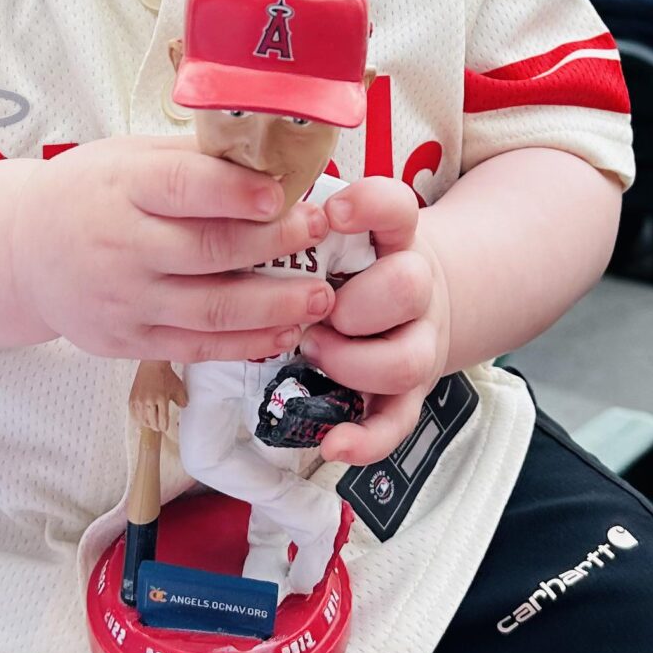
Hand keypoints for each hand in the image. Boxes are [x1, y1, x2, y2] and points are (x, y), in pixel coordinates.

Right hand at [8, 137, 336, 363]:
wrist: (22, 252)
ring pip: (210, 310)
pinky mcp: (127, 342)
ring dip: (274, 305)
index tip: (282, 193)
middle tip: (320, 233)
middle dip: (275, 244)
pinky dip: (245, 343)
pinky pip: (196, 347)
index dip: (234, 192)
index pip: (181, 188)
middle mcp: (121, 247)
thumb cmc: (90, 193)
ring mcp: (124, 300)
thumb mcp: (128, 157)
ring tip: (320, 297)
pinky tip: (283, 332)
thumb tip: (274, 156)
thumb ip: (193, 160)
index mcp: (122, 188)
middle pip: (208, 251)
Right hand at [129, 358, 187, 433]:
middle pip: (152, 423)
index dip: (164, 427)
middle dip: (156, 427)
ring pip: (142, 420)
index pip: (162, 420)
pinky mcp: (132, 398)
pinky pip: (133, 414)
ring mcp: (139, 400)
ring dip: (147, 423)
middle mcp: (149, 401)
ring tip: (151, 422)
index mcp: (162, 399)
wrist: (152, 364)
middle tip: (158, 427)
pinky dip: (138, 418)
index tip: (164, 427)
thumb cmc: (165, 375)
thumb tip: (183, 407)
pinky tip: (141, 418)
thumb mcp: (178, 387)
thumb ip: (182, 399)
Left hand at [294, 179, 451, 465]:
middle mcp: (416, 289)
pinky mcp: (407, 395)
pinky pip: (396, 424)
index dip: (371, 207)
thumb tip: (234, 217)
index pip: (398, 208)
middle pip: (408, 287)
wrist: (414, 302)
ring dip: (352, 363)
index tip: (333, 212)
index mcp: (394, 239)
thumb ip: (301, 225)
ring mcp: (417, 343)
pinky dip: (366, 440)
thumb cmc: (353, 264)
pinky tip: (332, 445)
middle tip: (313, 309)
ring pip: (408, 361)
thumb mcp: (339, 232)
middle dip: (353, 304)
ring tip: (312, 353)